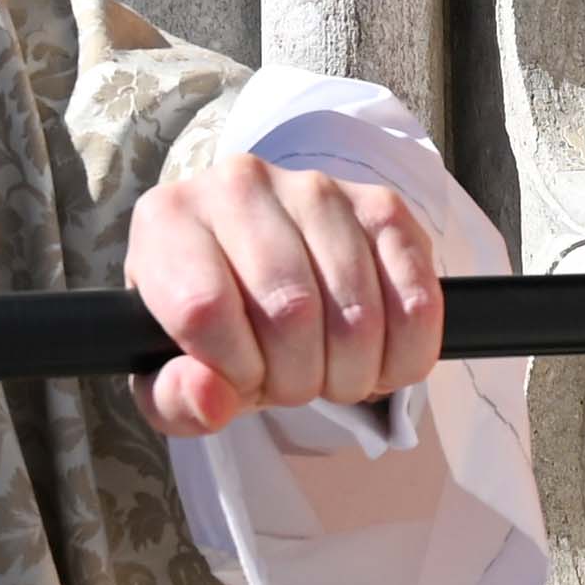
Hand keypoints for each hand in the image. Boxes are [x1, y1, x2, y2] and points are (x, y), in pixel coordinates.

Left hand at [125, 154, 445, 441]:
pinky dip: (405, 356)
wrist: (257, 272)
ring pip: (356, 313)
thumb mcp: (168, 373)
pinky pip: (416, 301)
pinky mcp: (382, 207)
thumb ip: (174, 399)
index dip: (233, 370)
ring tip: (328, 370)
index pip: (204, 309)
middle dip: (296, 379)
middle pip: (289, 310)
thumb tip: (212, 398)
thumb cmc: (209, 326)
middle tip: (290, 382)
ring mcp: (318, 190)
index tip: (239, 379)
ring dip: (350, 373)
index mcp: (168, 219)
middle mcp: (240, 186)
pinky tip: (376, 360)